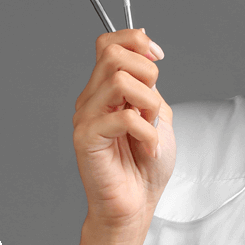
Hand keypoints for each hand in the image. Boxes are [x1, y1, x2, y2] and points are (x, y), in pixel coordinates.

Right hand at [72, 28, 175, 237]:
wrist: (136, 204)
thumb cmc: (146, 163)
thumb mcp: (157, 112)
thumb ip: (149, 83)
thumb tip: (147, 50)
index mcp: (106, 89)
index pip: (109, 43)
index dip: (137, 41)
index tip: (158, 57)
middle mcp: (92, 98)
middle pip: (113, 54)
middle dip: (147, 73)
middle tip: (152, 104)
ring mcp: (86, 117)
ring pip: (120, 81)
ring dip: (148, 103)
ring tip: (151, 128)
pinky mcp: (86, 138)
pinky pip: (124, 117)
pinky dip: (148, 132)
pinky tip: (149, 147)